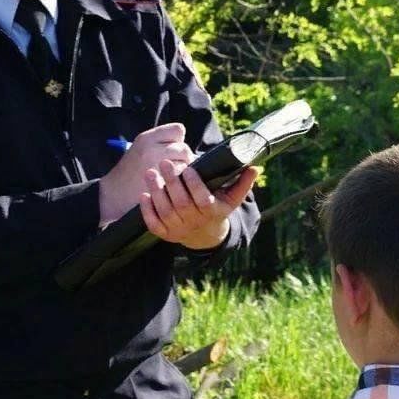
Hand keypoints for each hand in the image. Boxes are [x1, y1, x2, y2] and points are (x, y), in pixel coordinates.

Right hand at [98, 123, 192, 224]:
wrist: (112, 195)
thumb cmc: (130, 172)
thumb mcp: (140, 148)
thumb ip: (161, 143)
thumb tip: (187, 149)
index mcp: (146, 138)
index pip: (178, 130)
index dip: (177, 141)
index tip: (170, 150)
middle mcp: (151, 149)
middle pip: (184, 148)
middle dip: (183, 158)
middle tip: (173, 167)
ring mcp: (156, 167)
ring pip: (186, 164)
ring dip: (183, 171)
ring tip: (170, 177)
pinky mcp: (160, 184)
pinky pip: (181, 179)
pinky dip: (179, 184)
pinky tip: (168, 187)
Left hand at [140, 161, 257, 249]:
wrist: (205, 235)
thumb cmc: (218, 209)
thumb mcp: (232, 198)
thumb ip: (242, 183)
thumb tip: (255, 167)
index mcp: (212, 212)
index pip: (203, 200)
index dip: (194, 184)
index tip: (188, 168)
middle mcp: (195, 222)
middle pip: (181, 203)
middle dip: (172, 182)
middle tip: (164, 162)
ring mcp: (179, 230)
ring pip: (165, 211)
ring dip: (156, 192)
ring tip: (150, 172)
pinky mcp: (165, 234)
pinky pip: (154, 224)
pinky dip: (147, 211)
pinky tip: (143, 195)